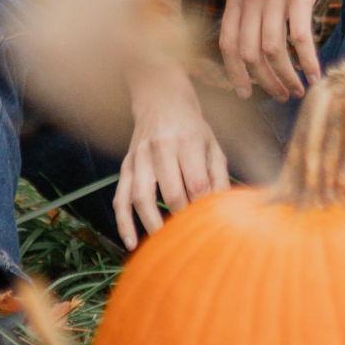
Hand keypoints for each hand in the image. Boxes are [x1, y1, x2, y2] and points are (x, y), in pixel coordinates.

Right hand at [115, 62, 228, 248]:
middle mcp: (160, 147)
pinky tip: (131, 242)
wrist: (160, 98)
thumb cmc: (193, 127)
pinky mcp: (125, 165)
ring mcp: (139, 157)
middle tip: (191, 235)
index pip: (196, 181)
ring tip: (164, 245)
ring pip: (141, 197)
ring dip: (152, 224)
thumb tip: (224, 209)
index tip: (210, 222)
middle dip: (181, 217)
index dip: (203, 205)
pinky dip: (123, 222)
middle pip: (170, 192)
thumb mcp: (212, 144)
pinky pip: (120, 198)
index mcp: (188, 140)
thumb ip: (219, 176)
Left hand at [220, 0, 344, 100]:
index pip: (227, 43)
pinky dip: (307, 61)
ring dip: (286, 77)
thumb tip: (252, 31)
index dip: (235, 73)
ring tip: (300, 89)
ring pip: (273, 50)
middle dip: (264, 82)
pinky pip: (300, 37)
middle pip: (249, 53)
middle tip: (280, 96)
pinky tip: (316, 73)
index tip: (246, 93)